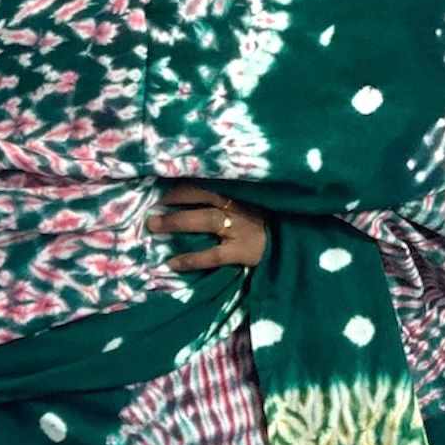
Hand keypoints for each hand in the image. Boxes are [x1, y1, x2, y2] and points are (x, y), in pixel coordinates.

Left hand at [148, 183, 268, 270]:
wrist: (295, 245)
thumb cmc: (270, 225)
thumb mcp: (254, 203)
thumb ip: (232, 198)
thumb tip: (194, 192)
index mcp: (239, 193)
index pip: (207, 181)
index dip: (183, 182)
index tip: (161, 184)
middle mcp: (237, 206)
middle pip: (201, 196)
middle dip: (174, 198)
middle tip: (150, 205)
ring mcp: (239, 228)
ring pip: (204, 220)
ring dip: (177, 221)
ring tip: (154, 225)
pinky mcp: (242, 251)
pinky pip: (212, 255)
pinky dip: (191, 259)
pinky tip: (173, 263)